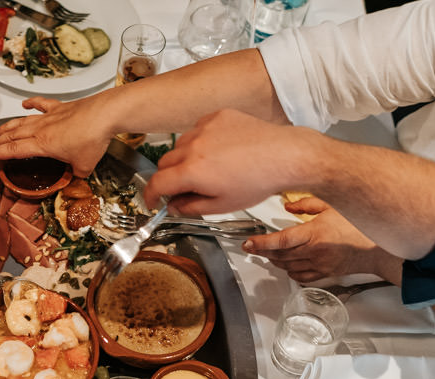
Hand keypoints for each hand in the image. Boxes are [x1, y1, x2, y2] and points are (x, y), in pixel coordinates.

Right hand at [0, 96, 114, 176]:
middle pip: (13, 134)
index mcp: (42, 144)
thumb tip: (75, 176)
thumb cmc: (93, 138)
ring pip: (22, 121)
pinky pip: (41, 104)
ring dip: (7, 126)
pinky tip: (25, 104)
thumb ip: (75, 174)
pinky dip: (31, 104)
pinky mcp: (60, 107)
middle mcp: (41, 129)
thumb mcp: (83, 167)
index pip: (13, 150)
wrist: (105, 115)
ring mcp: (49, 116)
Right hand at [144, 108, 308, 212]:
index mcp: (193, 171)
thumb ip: (191, 207)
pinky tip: (218, 150)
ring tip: (205, 168)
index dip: (150, 196)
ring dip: (183, 158)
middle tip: (182, 189)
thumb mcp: (222, 205)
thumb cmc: (258, 181)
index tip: (153, 201)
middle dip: (168, 178)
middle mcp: (194, 146)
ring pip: (180, 145)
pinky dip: (200, 140)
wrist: (285, 156)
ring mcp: (205, 127)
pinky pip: (198, 128)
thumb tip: (174, 206)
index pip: (157, 183)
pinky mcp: (218, 115)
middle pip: (164, 163)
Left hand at [242, 197, 390, 281]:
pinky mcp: (325, 274)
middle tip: (255, 246)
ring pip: (288, 267)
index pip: (280, 241)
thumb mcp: (333, 206)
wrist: (380, 247)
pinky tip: (288, 264)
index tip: (249, 243)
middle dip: (264, 252)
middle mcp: (314, 252)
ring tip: (270, 253)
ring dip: (276, 261)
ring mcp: (319, 265)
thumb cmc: (360, 225)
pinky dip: (290, 271)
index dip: (261, 243)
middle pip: (280, 255)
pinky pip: (301, 276)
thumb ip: (307, 205)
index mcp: (314, 234)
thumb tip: (288, 207)